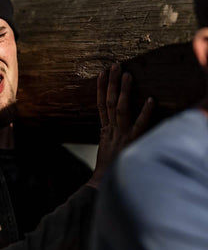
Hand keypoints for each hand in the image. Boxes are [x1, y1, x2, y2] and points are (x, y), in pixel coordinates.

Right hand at [87, 63, 154, 188]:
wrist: (105, 183)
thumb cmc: (107, 167)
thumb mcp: (105, 147)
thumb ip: (107, 133)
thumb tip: (108, 121)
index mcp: (104, 130)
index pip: (100, 104)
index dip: (100, 88)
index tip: (101, 74)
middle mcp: (112, 129)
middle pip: (109, 102)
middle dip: (111, 83)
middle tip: (115, 66)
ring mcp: (122, 135)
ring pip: (120, 109)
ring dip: (123, 91)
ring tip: (127, 75)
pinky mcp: (132, 142)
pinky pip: (139, 126)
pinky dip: (144, 113)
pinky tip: (150, 100)